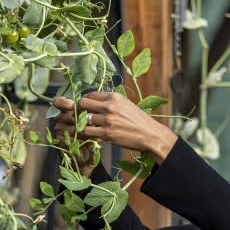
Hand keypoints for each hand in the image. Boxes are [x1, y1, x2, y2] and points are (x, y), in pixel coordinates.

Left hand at [52, 92, 177, 162]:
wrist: (150, 134)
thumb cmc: (138, 120)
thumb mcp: (126, 104)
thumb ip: (111, 102)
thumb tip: (95, 101)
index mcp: (114, 97)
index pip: (91, 95)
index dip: (85, 101)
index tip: (85, 107)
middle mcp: (110, 106)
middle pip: (82, 104)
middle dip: (79, 110)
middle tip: (81, 116)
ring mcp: (107, 120)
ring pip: (83, 119)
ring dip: (81, 123)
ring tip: (84, 126)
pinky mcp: (107, 134)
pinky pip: (87, 132)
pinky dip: (85, 133)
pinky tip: (88, 135)